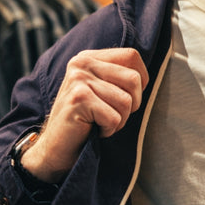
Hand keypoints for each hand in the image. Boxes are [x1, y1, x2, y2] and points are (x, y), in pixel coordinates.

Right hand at [20, 48, 148, 182]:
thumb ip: (118, 75)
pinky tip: (92, 129)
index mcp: (89, 57)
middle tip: (110, 114)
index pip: (132, 56)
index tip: (126, 97)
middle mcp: (81, 63)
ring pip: (126, 101)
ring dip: (118, 120)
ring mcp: (78, 79)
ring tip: (99, 121)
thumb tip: (148, 73)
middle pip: (134, 79)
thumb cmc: (86, 121)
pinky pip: (114, 117)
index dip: (140, 80)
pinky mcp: (79, 99)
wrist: (56, 148)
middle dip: (131, 105)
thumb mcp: (101, 90)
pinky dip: (108, 129)